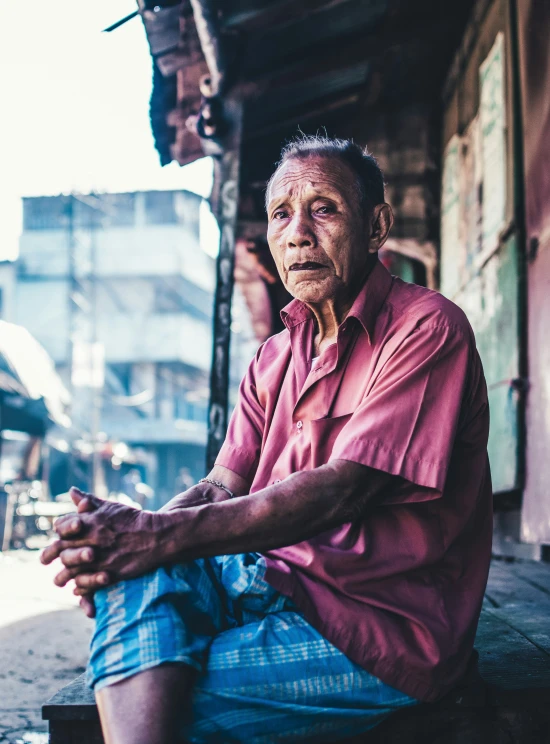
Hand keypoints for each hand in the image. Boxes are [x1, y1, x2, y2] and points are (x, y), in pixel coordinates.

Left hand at [41, 487, 165, 608]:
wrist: (156, 535)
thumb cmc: (132, 519)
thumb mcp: (110, 506)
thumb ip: (89, 501)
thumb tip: (73, 492)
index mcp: (90, 522)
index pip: (61, 527)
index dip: (56, 533)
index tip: (52, 539)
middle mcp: (91, 540)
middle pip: (61, 550)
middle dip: (50, 556)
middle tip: (44, 561)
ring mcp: (100, 559)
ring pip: (71, 570)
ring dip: (62, 576)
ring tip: (59, 580)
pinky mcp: (109, 574)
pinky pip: (87, 584)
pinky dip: (80, 586)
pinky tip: (77, 586)